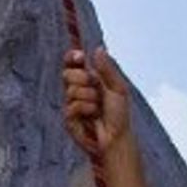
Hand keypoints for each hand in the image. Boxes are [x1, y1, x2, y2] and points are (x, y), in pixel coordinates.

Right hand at [62, 48, 130, 162]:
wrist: (116, 137)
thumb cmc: (119, 114)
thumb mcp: (118, 88)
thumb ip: (107, 69)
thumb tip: (98, 49)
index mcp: (88, 79)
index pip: (73, 62)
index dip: (71, 55)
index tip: (76, 50)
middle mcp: (77, 88)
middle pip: (67, 73)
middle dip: (83, 78)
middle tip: (96, 87)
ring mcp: (71, 102)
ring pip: (71, 89)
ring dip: (90, 97)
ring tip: (98, 107)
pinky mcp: (68, 116)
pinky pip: (73, 105)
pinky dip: (87, 109)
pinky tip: (93, 115)